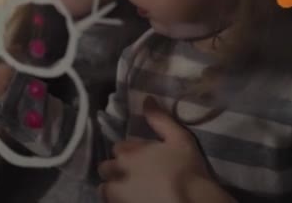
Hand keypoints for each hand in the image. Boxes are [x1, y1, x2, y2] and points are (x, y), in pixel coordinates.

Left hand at [97, 97, 234, 202]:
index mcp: (128, 152)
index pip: (118, 147)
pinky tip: (130, 200)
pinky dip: (115, 200)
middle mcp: (117, 171)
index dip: (129, 152)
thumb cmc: (187, 170)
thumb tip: (146, 98)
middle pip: (106, 167)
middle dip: (115, 169)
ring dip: (113, 187)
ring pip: (104, 188)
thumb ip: (160, 119)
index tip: (141, 158)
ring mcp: (117, 193)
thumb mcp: (180, 139)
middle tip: (133, 176)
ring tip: (129, 191)